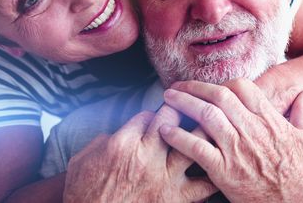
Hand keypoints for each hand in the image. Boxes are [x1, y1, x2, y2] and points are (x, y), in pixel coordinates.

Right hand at [63, 106, 216, 202]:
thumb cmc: (83, 194)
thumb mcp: (83, 160)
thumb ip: (102, 141)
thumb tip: (116, 133)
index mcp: (122, 143)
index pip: (147, 114)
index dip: (155, 112)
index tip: (159, 115)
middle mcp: (146, 156)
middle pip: (173, 119)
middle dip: (181, 109)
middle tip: (188, 109)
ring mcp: (163, 177)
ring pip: (194, 144)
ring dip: (203, 133)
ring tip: (212, 128)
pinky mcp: (175, 199)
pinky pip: (202, 185)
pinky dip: (213, 177)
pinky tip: (219, 169)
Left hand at [160, 78, 302, 202]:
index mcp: (269, 120)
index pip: (241, 88)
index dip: (221, 84)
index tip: (210, 88)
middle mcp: (251, 130)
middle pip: (218, 96)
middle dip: (194, 87)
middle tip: (178, 86)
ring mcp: (237, 149)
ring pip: (205, 116)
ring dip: (183, 103)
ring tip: (167, 99)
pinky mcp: (225, 171)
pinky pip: (196, 148)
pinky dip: (179, 137)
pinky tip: (165, 131)